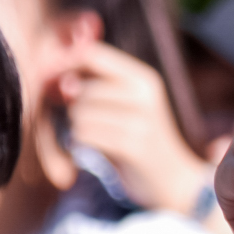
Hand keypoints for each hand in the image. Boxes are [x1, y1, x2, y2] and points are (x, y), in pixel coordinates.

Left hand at [62, 41, 210, 214]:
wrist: (173, 180)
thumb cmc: (140, 139)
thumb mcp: (127, 104)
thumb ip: (97, 84)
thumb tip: (63, 78)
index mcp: (144, 78)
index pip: (93, 54)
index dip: (66, 65)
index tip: (60, 86)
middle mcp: (145, 94)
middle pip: (81, 88)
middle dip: (72, 107)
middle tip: (86, 122)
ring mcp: (141, 120)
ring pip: (80, 113)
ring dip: (77, 128)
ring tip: (96, 137)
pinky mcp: (133, 146)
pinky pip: (86, 135)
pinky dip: (81, 144)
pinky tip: (96, 150)